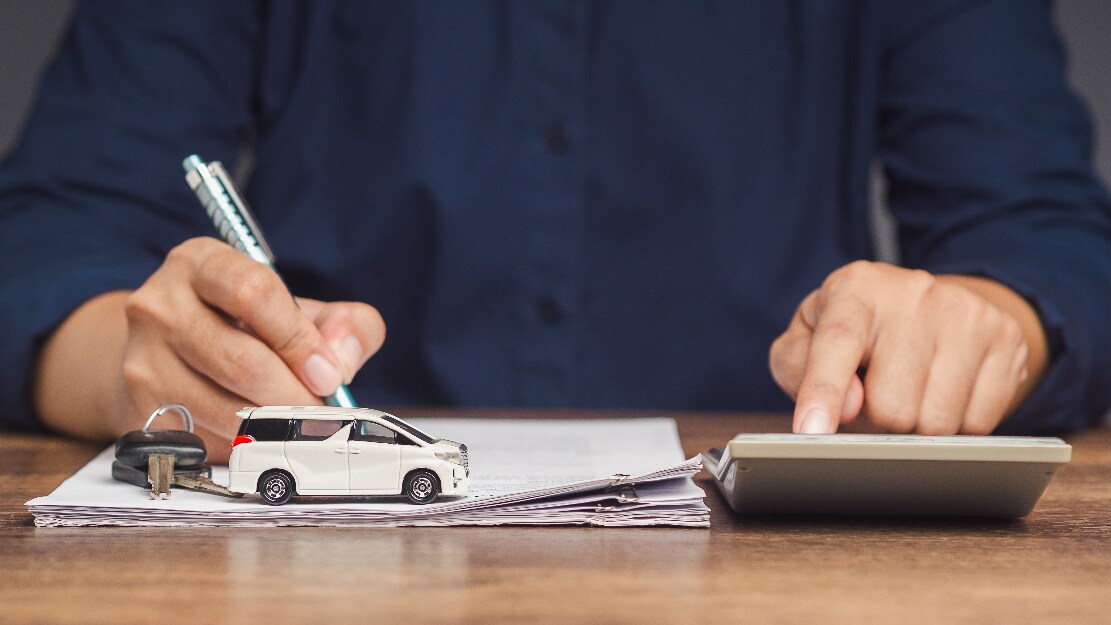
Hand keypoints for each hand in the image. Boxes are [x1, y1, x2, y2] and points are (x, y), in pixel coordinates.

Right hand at [34, 237, 385, 459]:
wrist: (167, 352)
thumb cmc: (247, 327)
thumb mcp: (301, 310)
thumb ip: (346, 325)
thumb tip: (343, 360)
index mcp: (201, 263)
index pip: (254, 294)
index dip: (300, 340)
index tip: (329, 373)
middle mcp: (160, 305)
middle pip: (242, 361)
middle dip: (296, 394)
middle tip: (321, 408)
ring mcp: (143, 360)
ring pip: (226, 409)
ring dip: (277, 425)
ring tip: (295, 419)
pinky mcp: (141, 411)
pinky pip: (210, 440)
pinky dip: (248, 444)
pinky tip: (259, 431)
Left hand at [769, 261, 1047, 434]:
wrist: (930, 306)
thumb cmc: (854, 331)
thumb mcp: (805, 338)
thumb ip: (799, 368)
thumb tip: (848, 405)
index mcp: (855, 287)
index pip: (837, 344)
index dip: (823, 394)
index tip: (811, 433)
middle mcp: (915, 292)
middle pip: (891, 408)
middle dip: (876, 419)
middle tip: (875, 392)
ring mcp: (968, 314)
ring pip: (936, 423)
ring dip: (916, 427)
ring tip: (908, 391)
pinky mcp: (1007, 339)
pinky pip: (978, 425)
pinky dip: (956, 425)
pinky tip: (944, 393)